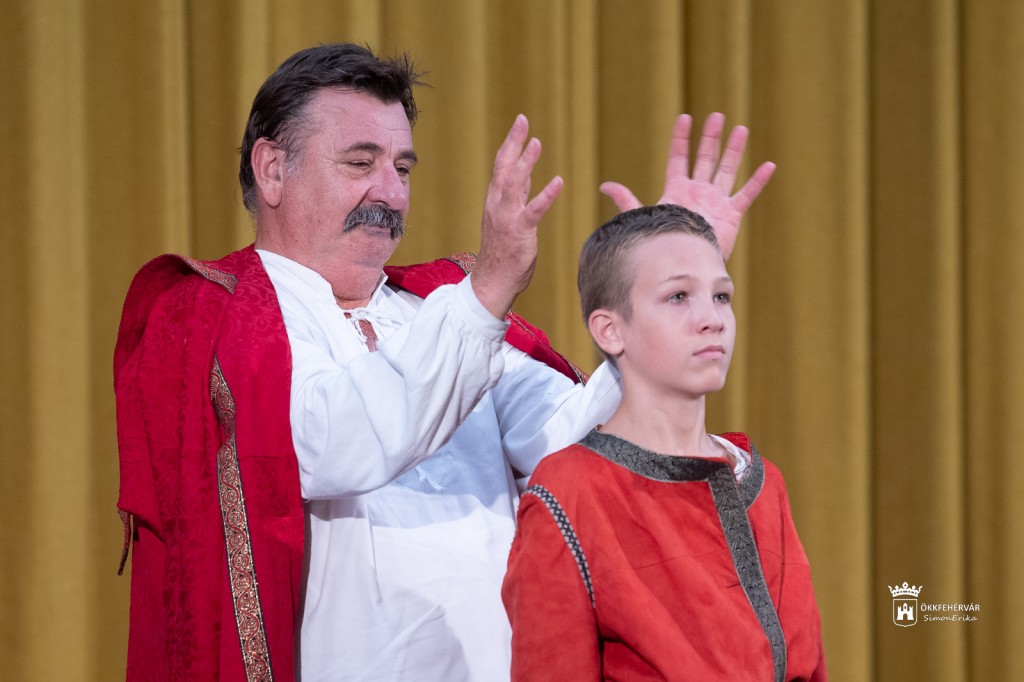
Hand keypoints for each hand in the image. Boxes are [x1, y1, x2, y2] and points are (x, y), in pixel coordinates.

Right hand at [473, 115, 563, 318]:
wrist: (492, 281)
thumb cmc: (502, 251)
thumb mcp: (509, 216)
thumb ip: (517, 194)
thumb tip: (525, 172)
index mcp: (495, 200)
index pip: (502, 166)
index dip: (511, 144)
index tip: (520, 123)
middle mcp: (497, 205)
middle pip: (504, 167)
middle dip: (513, 143)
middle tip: (522, 120)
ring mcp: (507, 218)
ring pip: (514, 184)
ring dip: (525, 162)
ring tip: (537, 142)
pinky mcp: (519, 232)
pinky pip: (533, 210)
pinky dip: (545, 194)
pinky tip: (558, 182)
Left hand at [599, 113, 775, 259]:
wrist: (683, 265)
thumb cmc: (663, 242)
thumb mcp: (645, 217)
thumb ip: (626, 200)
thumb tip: (604, 185)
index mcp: (677, 190)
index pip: (678, 158)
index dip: (681, 138)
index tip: (685, 117)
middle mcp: (698, 191)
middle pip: (705, 158)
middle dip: (710, 137)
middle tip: (717, 116)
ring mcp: (716, 201)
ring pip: (727, 170)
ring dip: (734, 150)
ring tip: (741, 129)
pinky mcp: (731, 214)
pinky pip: (747, 194)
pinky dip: (758, 181)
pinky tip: (769, 165)